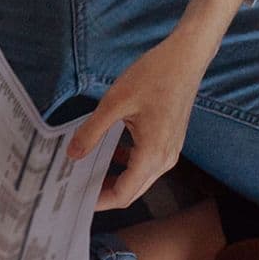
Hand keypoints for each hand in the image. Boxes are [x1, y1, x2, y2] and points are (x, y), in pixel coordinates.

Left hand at [67, 31, 210, 210]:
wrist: (186, 58)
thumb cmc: (154, 76)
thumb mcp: (114, 103)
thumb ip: (92, 132)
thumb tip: (73, 155)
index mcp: (152, 154)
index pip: (123, 194)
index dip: (99, 201)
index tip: (76, 199)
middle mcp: (165, 160)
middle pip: (132, 191)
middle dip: (105, 193)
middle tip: (76, 187)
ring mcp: (170, 151)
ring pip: (139, 179)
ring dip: (115, 178)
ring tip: (87, 170)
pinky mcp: (170, 142)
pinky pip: (146, 164)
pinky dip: (127, 165)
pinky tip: (109, 152)